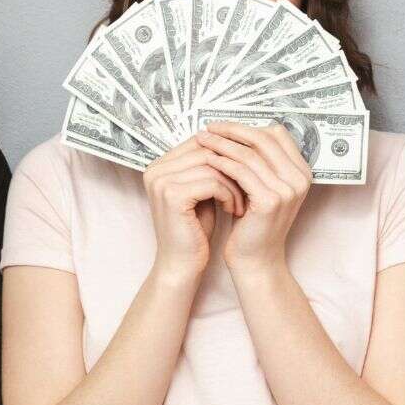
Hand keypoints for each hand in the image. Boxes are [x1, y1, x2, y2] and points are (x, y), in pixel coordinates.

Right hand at [143, 136, 245, 283]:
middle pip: (207, 150)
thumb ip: (210, 166)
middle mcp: (155, 169)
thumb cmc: (195, 229)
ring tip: (242, 201)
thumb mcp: (203, 191)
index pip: (200, 141)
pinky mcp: (172, 196)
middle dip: (234, 167)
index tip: (247, 170)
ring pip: (213, 165)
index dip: (228, 153)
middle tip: (249, 186)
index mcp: (160, 165)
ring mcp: (161, 181)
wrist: (182, 264)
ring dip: (235, 183)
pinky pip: (213, 182)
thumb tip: (237, 140)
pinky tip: (234, 210)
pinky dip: (229, 194)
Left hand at [196, 122, 310, 275]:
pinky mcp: (269, 201)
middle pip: (264, 139)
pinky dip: (222, 162)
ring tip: (202, 140)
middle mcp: (299, 179)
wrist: (255, 259)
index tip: (224, 126)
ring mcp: (287, 190)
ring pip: (250, 154)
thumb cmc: (253, 223)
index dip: (248, 126)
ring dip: (222, 144)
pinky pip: (241, 172)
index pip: (277, 134)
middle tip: (209, 127)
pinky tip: (207, 159)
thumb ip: (260, 162)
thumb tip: (238, 130)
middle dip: (233, 130)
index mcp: (301, 172)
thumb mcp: (262, 187)